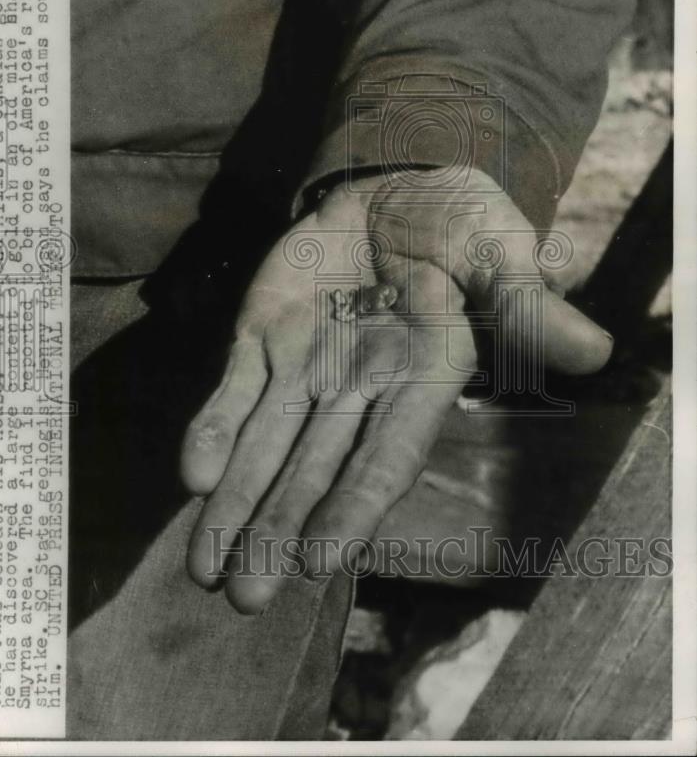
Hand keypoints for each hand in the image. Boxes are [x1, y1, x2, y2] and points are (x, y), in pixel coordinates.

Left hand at [181, 168, 612, 611]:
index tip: (318, 562)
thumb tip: (592, 350)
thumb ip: (524, 302)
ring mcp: (305, 365)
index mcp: (421, 377)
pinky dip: (212, 429)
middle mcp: (359, 387)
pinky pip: (233, 389)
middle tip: (245, 599)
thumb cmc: (457, 222)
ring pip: (265, 444)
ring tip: (201, 568)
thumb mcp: (496, 249)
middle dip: (278, 530)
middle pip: (314, 469)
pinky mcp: (262, 337)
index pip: (386, 454)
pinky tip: (193, 476)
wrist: (392, 188)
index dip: (353, 506)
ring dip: (235, 504)